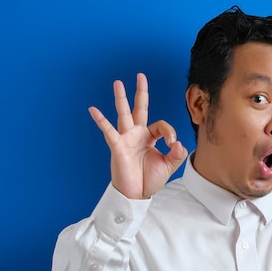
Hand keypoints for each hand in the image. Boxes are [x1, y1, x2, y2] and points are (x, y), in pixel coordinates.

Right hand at [89, 73, 187, 198]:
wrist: (137, 193)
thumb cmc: (150, 179)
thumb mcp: (169, 165)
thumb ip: (177, 153)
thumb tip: (178, 143)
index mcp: (149, 137)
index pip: (161, 125)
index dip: (170, 132)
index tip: (173, 144)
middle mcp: (137, 134)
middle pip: (139, 109)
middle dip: (140, 92)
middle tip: (141, 76)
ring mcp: (126, 138)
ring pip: (123, 114)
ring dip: (121, 98)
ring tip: (118, 83)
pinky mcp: (117, 146)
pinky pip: (108, 131)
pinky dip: (101, 121)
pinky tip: (93, 109)